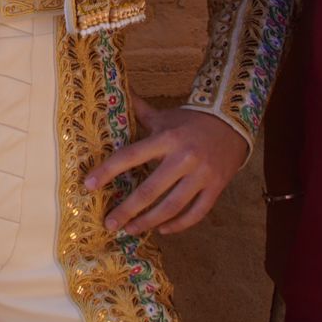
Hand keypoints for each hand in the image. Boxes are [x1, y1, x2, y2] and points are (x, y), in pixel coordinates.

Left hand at [81, 95, 247, 236]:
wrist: (233, 122)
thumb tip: (114, 91)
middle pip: (149, 190)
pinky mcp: (216, 188)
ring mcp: (202, 176)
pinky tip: (162, 229)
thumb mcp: (164, 116)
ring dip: (148, 222)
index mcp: (167, 139)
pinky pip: (196, 213)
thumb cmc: (191, 121)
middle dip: (126, 210)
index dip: (107, 171)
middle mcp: (184, 158)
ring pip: (171, 207)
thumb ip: (138, 110)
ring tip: (131, 230)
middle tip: (109, 224)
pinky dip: (178, 225)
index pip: (130, 156)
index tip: (89, 185)